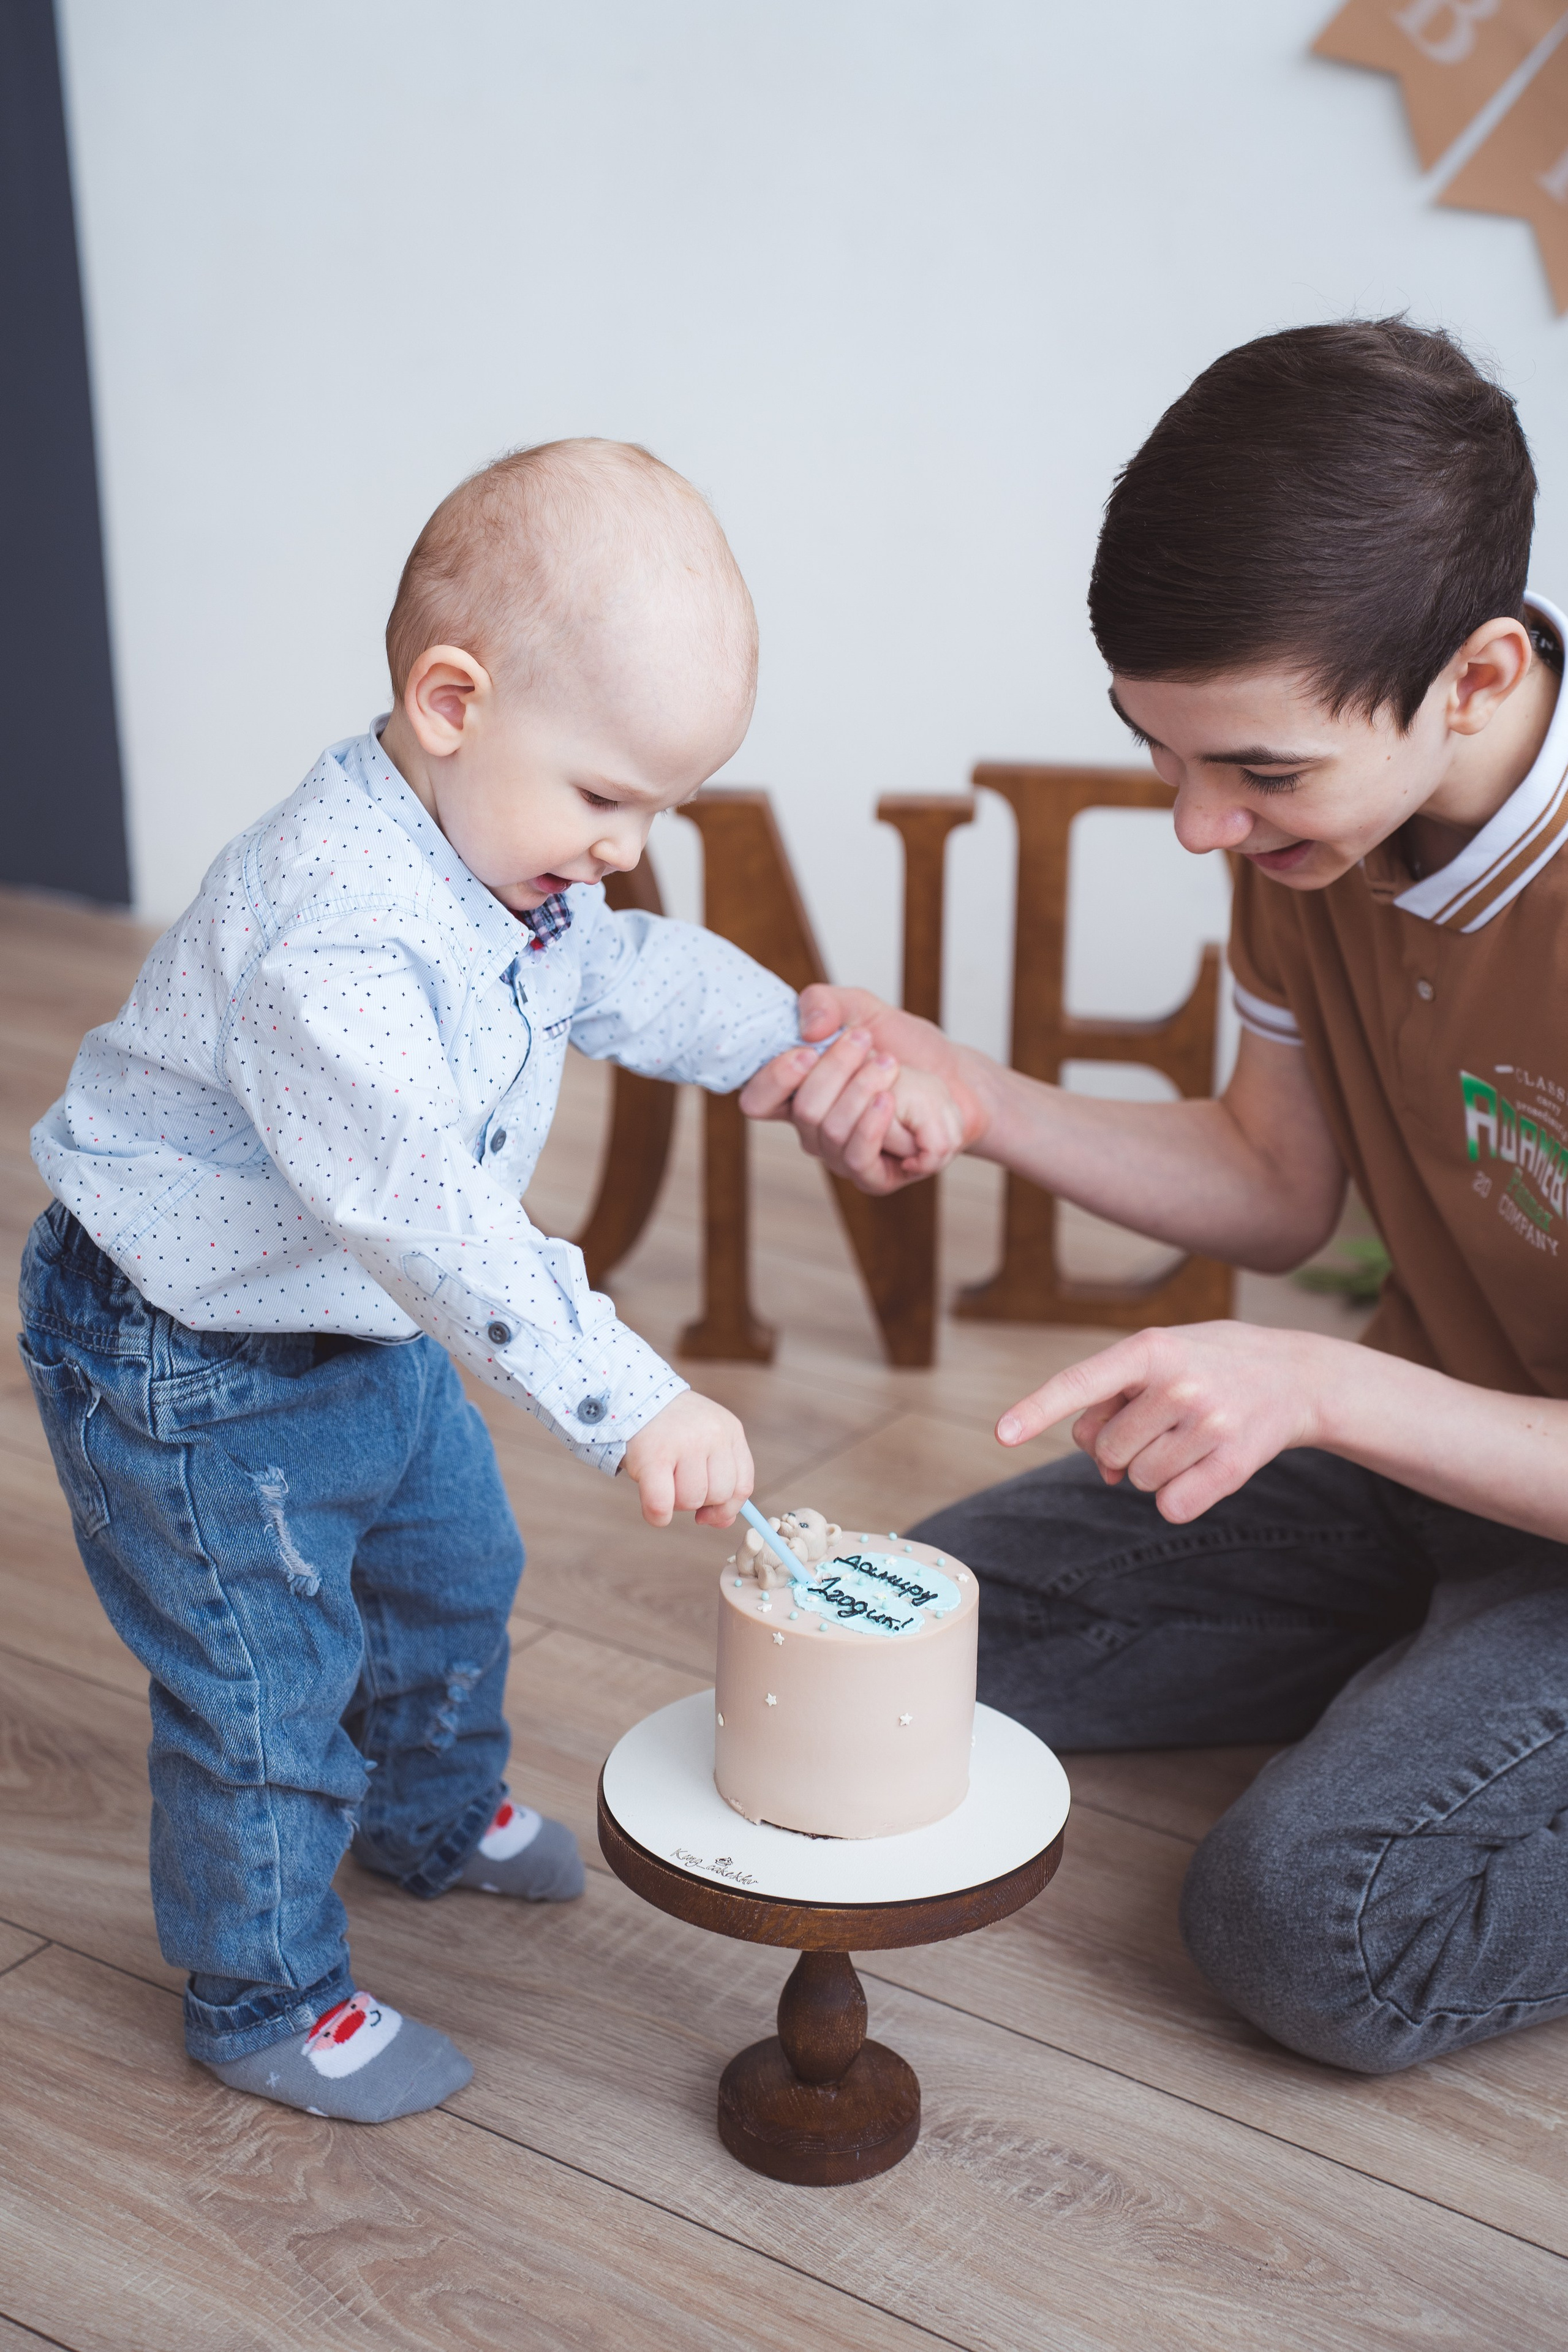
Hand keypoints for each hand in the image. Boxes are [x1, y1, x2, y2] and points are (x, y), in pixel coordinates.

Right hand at [621, 1390, 754, 1528]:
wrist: (633, 1396)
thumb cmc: (671, 1427)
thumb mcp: (706, 1440)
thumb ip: (722, 1478)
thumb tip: (724, 1521)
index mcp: (730, 1431)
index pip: (743, 1485)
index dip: (727, 1508)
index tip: (708, 1513)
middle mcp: (712, 1435)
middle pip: (719, 1495)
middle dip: (698, 1501)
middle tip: (678, 1485)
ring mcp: (684, 1444)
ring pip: (691, 1500)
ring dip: (675, 1502)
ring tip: (663, 1480)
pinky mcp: (653, 1456)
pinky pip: (661, 1504)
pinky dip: (657, 1515)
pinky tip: (654, 1508)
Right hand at [740, 986, 985, 1193]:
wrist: (956, 1079)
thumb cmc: (905, 1048)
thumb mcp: (863, 1010)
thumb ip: (826, 1003)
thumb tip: (807, 1030)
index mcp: (797, 1093)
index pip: (758, 1100)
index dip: (774, 1079)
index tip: (807, 1050)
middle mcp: (812, 1130)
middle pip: (801, 1110)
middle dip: (834, 1069)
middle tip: (865, 1040)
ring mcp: (840, 1156)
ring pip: (829, 1131)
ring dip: (860, 1089)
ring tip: (889, 1062)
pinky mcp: (872, 1176)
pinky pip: (857, 1159)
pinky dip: (871, 1125)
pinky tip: (889, 1098)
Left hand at [995, 1322, 1336, 1524]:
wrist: (1295, 1375)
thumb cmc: (1208, 1365)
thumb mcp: (1157, 1358)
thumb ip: (1111, 1398)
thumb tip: (1099, 1467)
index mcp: (1151, 1348)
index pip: (1081, 1382)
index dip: (1038, 1410)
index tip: (1003, 1434)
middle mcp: (1178, 1384)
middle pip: (1106, 1449)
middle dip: (1122, 1445)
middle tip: (1161, 1421)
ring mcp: (1209, 1424)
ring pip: (1136, 1480)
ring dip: (1151, 1468)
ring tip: (1188, 1435)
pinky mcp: (1234, 1464)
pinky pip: (1171, 1506)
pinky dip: (1176, 1498)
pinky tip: (1202, 1467)